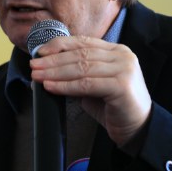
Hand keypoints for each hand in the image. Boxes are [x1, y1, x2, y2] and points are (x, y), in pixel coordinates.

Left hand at [29, 36, 151, 146]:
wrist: (137, 128)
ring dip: (55, 72)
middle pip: (80, 54)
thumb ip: (77, 74)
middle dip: (53, 60)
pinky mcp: (121, 85)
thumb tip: (46, 70)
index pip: (83, 42)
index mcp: (116, 51)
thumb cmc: (113, 107)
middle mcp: (122, 55)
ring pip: (81, 67)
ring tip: (38, 76)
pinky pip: (86, 84)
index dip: (59, 45)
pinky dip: (66, 86)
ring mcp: (124, 69)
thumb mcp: (93, 84)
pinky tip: (51, 87)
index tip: (39, 52)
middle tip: (34, 66)